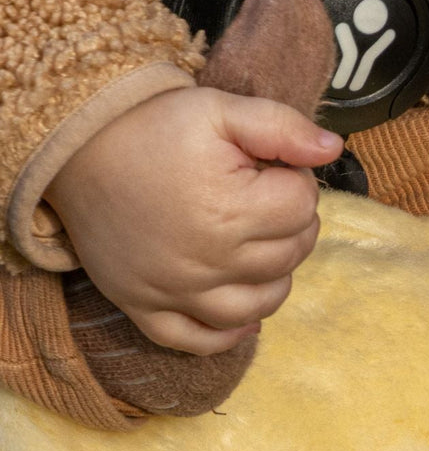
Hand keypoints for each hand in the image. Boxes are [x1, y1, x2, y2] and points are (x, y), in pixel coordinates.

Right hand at [44, 86, 342, 353]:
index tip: (270, 168)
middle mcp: (207, 259)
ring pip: (258, 305)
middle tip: (262, 199)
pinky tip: (242, 316)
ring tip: (261, 247)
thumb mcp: (219, 109)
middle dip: (291, 223)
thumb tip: (331, 150)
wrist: (75, 149)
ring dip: (276, 279)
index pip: (303, 206)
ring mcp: (176, 290)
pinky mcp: (146, 307)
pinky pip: (197, 341)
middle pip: (290, 255)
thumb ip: (282, 127)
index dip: (296, 180)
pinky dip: (227, 335)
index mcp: (229, 209)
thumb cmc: (152, 127)